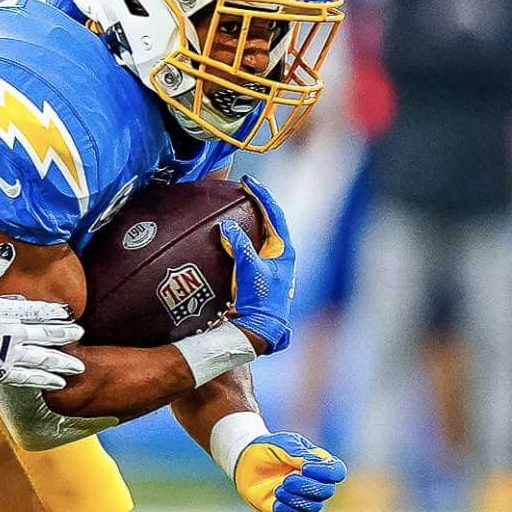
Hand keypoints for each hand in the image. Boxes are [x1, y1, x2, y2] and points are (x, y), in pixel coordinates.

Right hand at [0, 246, 84, 387]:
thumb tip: (7, 250)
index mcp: (7, 311)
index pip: (41, 311)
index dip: (58, 313)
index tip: (71, 314)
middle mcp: (13, 334)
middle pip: (47, 335)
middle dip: (66, 335)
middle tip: (81, 335)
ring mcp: (7, 355)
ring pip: (42, 359)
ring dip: (62, 362)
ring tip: (77, 366)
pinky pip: (27, 377)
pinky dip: (43, 379)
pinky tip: (57, 381)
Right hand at [218, 178, 294, 353]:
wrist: (261, 329)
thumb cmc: (260, 300)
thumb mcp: (250, 269)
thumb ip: (240, 245)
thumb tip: (227, 226)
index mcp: (284, 250)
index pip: (274, 214)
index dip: (261, 196)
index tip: (247, 182)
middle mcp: (280, 255)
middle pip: (271, 222)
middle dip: (258, 204)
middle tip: (243, 191)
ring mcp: (272, 265)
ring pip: (263, 235)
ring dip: (251, 220)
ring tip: (237, 208)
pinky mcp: (261, 274)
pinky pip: (252, 248)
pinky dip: (243, 237)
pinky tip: (230, 237)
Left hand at [232, 430, 344, 511]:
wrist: (245, 462)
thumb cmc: (267, 449)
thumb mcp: (282, 444)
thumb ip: (298, 452)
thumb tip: (315, 463)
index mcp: (318, 464)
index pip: (336, 472)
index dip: (326, 473)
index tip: (304, 467)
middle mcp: (315, 482)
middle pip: (327, 491)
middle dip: (308, 487)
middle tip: (287, 480)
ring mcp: (303, 497)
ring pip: (314, 506)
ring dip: (296, 499)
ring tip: (278, 489)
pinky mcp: (290, 510)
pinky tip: (276, 502)